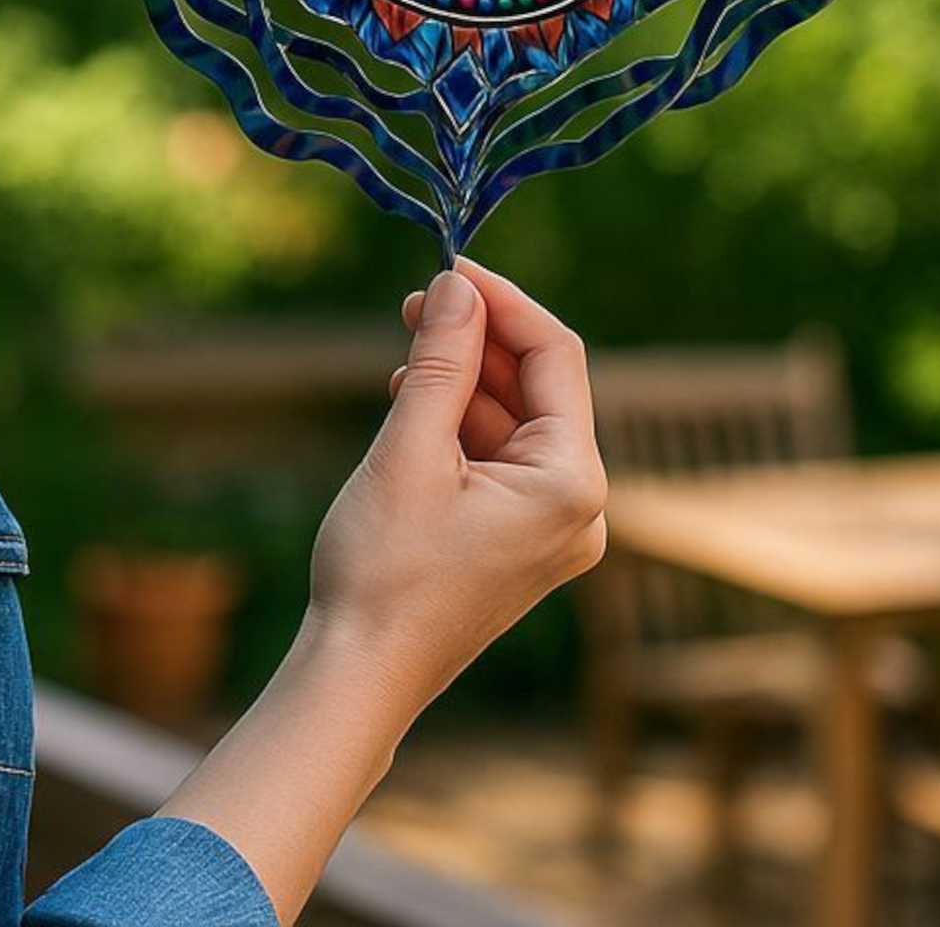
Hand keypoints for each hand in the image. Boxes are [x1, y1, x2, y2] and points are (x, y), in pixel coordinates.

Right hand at [301, 253, 608, 722]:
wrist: (359, 675)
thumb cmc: (383, 568)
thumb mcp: (410, 447)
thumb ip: (444, 360)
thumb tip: (460, 283)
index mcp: (572, 484)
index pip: (557, 356)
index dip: (503, 301)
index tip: (448, 266)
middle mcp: (580, 508)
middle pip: (540, 386)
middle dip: (480, 338)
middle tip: (415, 304)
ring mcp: (552, 529)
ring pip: (516, 419)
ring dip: (465, 379)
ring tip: (406, 357)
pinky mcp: (519, 540)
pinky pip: (501, 457)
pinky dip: (461, 423)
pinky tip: (412, 404)